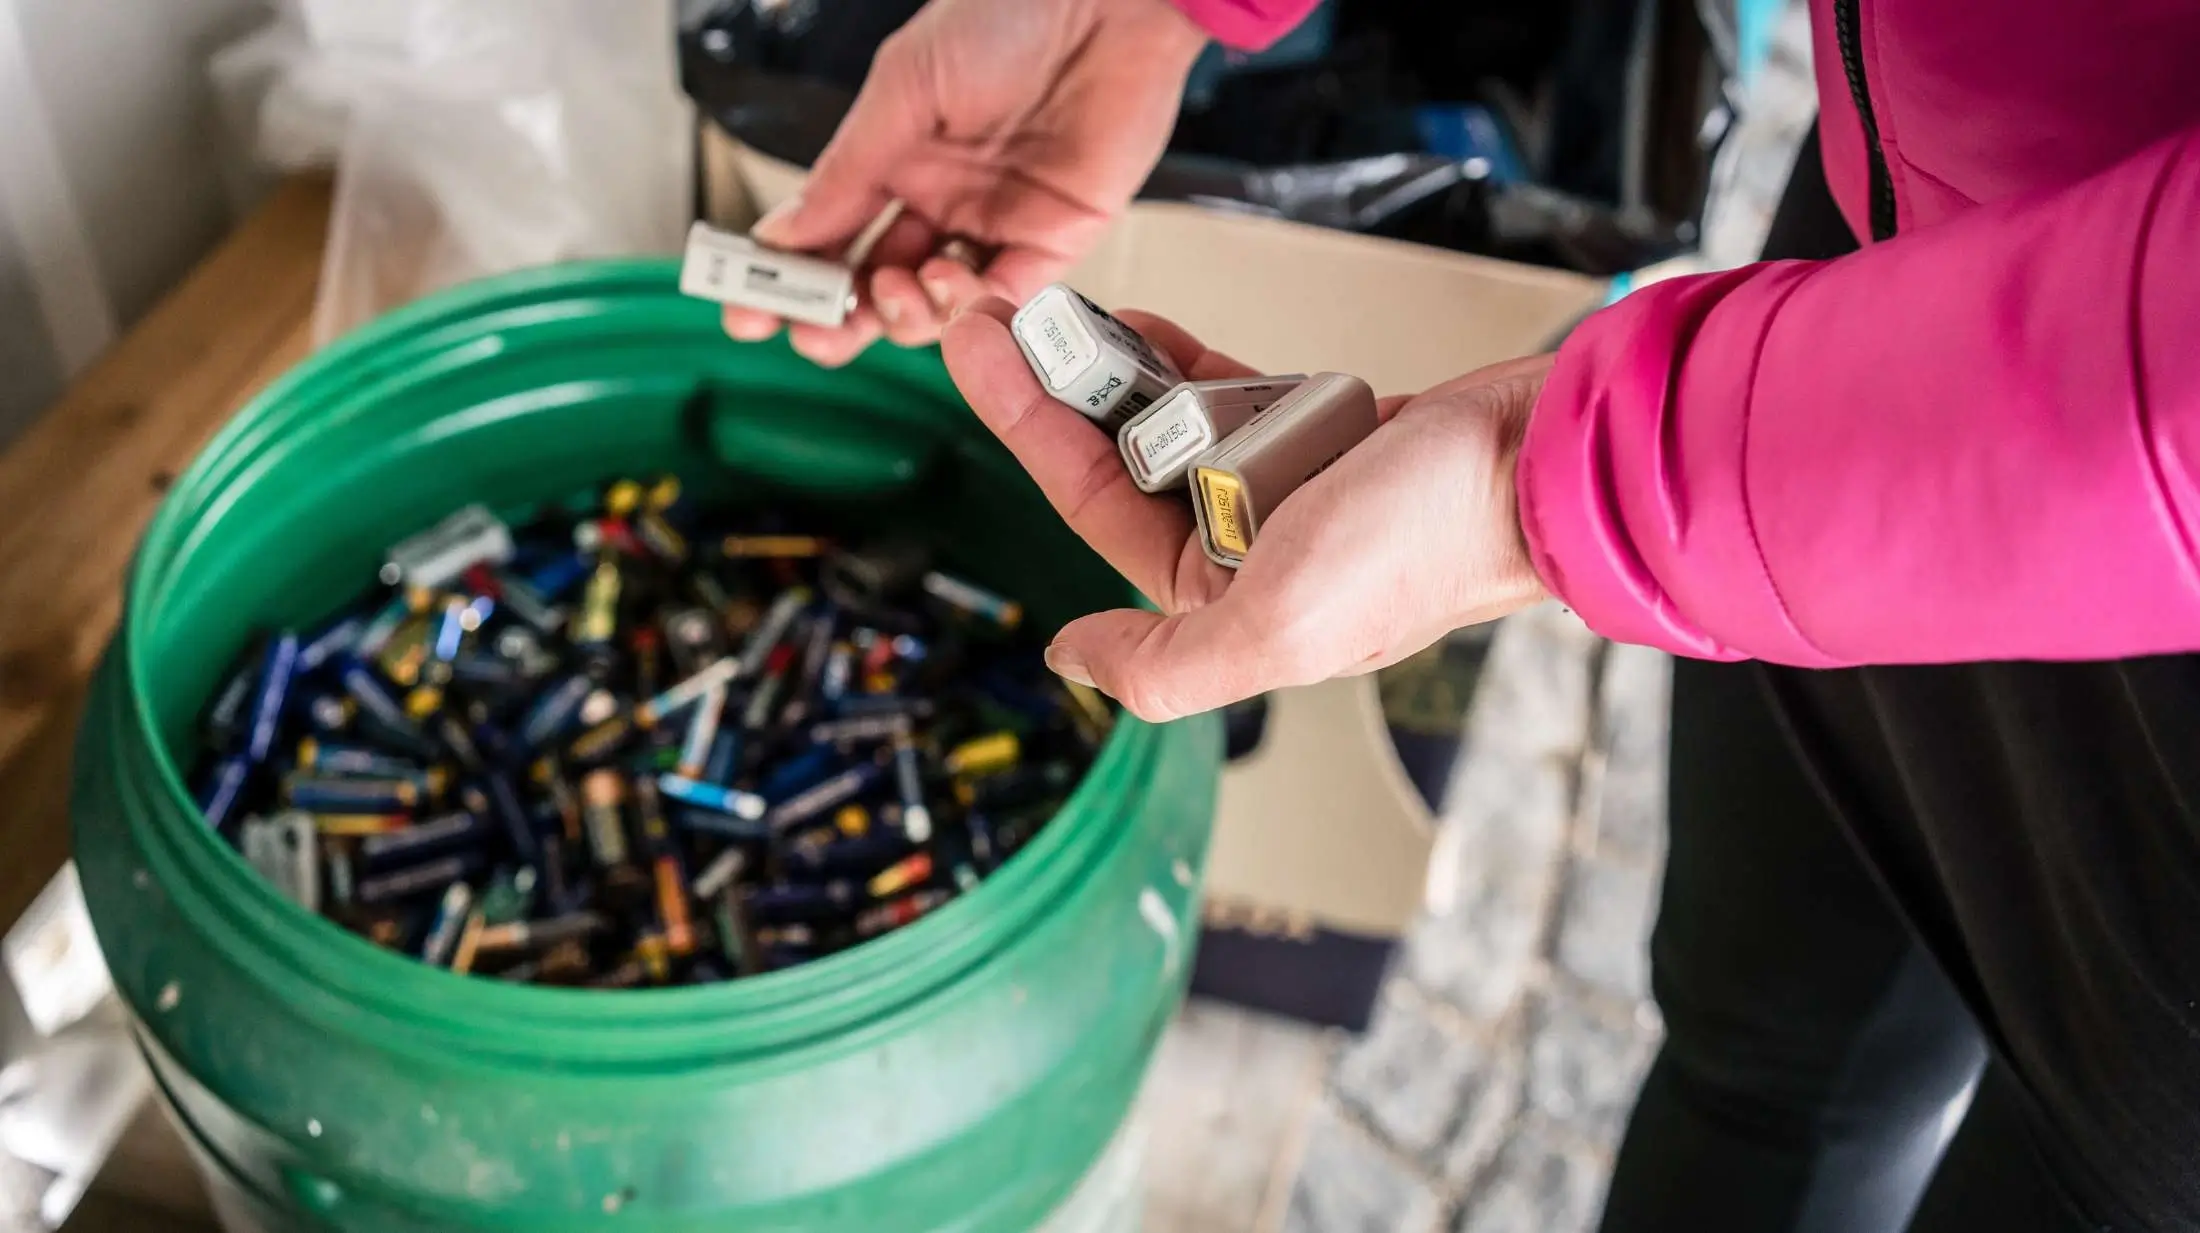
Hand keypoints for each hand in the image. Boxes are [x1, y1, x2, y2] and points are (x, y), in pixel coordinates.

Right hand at [722, 0, 1206, 366]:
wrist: (1102, 3)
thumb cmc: (1007, 15)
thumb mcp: (904, 87)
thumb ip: (848, 169)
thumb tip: (786, 232)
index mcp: (894, 158)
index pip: (830, 236)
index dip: (790, 279)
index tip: (748, 312)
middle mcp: (942, 199)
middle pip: (879, 286)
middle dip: (842, 320)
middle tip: (818, 333)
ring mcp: (995, 224)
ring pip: (937, 305)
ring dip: (904, 313)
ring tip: (894, 286)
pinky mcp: (1054, 239)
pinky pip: (1005, 298)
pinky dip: (971, 310)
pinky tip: (946, 290)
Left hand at [940, 299, 1551, 721]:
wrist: (1540, 460)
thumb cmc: (1422, 543)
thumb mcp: (1275, 627)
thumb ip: (1163, 666)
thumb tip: (1069, 660)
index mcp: (1223, 606)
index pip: (1095, 506)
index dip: (1028, 426)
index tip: (979, 354)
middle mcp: (1246, 553)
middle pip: (1122, 459)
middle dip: (1058, 390)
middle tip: (1003, 315)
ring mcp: (1285, 490)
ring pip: (1173, 423)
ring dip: (1117, 369)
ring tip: (1065, 310)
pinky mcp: (1326, 435)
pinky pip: (1235, 395)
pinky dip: (1188, 364)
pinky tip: (1143, 328)